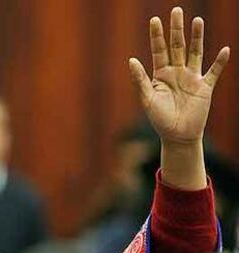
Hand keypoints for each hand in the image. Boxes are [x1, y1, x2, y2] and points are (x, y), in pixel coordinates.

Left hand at [129, 7, 229, 144]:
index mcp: (161, 74)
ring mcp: (191, 78)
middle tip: (177, 10)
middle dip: (177, 29)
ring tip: (197, 21)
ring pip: (195, 53)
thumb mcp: (147, 100)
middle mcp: (177, 73)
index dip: (157, 36)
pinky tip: (225, 50)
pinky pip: (213, 73)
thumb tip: (131, 60)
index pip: (159, 50)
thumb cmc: (160, 120)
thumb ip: (140, 80)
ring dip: (197, 37)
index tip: (154, 20)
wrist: (177, 137)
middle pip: (177, 46)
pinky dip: (219, 62)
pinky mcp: (204, 88)